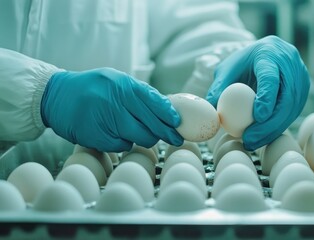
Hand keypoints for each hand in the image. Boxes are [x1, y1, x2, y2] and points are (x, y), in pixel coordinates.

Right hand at [41, 67, 182, 151]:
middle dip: (166, 132)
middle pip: (150, 123)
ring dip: (145, 138)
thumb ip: (139, 94)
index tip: (177, 123)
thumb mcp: (116, 81)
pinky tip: (120, 135)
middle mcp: (114, 100)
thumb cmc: (93, 89)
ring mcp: (103, 118)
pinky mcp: (95, 135)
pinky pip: (121, 145)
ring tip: (145, 135)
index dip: (168, 114)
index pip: (153, 101)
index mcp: (122, 84)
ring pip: (138, 136)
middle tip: (174, 138)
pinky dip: (124, 142)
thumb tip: (168, 109)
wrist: (56, 96)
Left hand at [206, 36, 309, 150]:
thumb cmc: (242, 63)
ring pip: (292, 108)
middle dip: (269, 123)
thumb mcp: (226, 70)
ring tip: (253, 143)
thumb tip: (213, 112)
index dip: (267, 98)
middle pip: (285, 98)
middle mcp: (289, 63)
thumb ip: (218, 88)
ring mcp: (300, 77)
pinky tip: (263, 137)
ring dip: (273, 130)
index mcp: (270, 54)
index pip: (271, 78)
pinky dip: (278, 127)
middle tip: (250, 139)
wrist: (265, 54)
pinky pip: (293, 112)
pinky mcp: (303, 90)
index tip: (258, 117)